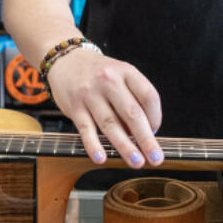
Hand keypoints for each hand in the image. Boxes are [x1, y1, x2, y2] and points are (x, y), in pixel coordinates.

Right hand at [46, 48, 163, 168]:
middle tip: (155, 157)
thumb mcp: (120, 74)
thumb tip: (143, 132)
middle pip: (132, 113)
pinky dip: (94, 145)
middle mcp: (109, 81)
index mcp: (126, 71)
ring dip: (125, 146)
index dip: (156, 116)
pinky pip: (86, 129)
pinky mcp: (75, 107)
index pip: (148, 95)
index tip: (155, 130)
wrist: (66, 60)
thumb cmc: (98, 72)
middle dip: (146, 139)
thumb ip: (132, 98)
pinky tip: (101, 158)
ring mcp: (90, 94)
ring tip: (136, 162)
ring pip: (110, 123)